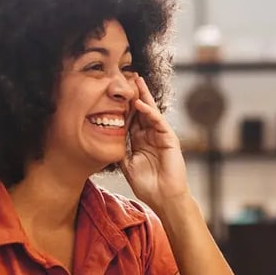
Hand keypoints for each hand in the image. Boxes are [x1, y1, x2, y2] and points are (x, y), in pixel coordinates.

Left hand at [121, 75, 190, 207]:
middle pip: (142, 110)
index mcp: (140, 141)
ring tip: (136, 82)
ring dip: (144, 97)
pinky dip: (150, 113)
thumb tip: (105, 137)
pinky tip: (140, 105)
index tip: (113, 92)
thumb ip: (120, 149)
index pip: (131, 118)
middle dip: (135, 94)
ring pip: (151, 112)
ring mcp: (161, 136)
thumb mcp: (126, 164)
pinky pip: (158, 122)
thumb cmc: (147, 185)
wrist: (163, 197)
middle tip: (128, 77)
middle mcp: (151, 135)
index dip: (123, 105)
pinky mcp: (170, 140)